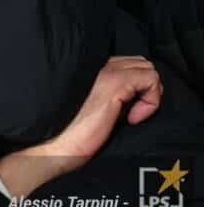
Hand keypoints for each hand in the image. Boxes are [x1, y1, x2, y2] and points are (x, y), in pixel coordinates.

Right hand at [0, 55, 162, 196]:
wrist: (56, 144)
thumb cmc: (71, 133)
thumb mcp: (94, 108)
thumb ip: (110, 96)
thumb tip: (135, 99)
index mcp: (90, 70)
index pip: (127, 64)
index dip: (135, 87)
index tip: (125, 111)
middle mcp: (98, 65)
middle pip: (140, 62)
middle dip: (144, 87)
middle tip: (132, 111)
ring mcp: (106, 71)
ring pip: (147, 67)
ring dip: (147, 93)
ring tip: (131, 114)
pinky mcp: (115, 82)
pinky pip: (150, 79)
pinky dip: (150, 101)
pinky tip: (131, 118)